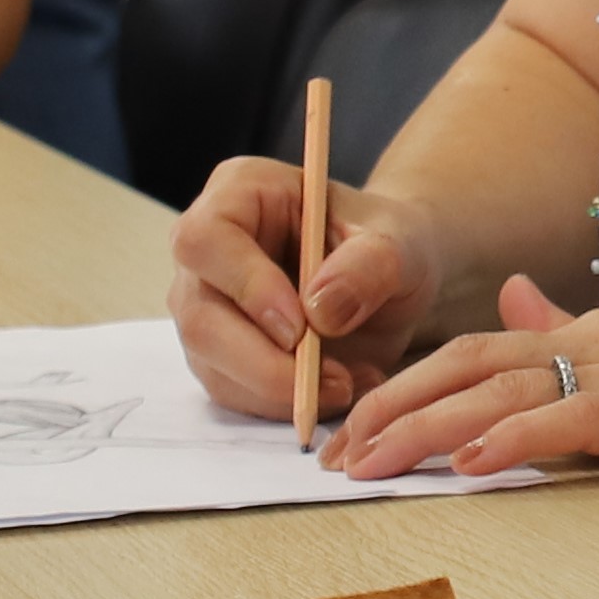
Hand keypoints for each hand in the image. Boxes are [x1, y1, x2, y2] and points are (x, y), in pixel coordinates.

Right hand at [165, 156, 448, 427]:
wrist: (391, 278)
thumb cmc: (388, 244)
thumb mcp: (398, 243)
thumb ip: (367, 267)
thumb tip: (320, 312)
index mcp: (239, 194)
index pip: (206, 240)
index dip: (246, 286)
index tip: (300, 327)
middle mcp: (207, 250)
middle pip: (199, 316)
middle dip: (264, 362)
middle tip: (333, 380)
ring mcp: (206, 304)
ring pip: (212, 364)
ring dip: (279, 391)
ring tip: (347, 383)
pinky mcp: (218, 353)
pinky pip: (232, 392)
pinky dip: (282, 404)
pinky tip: (333, 390)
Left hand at [320, 273, 598, 498]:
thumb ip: (571, 343)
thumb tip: (509, 304)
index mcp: (595, 333)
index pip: (475, 350)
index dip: (404, 385)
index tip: (350, 428)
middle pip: (471, 365)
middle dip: (391, 406)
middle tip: (332, 455)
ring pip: (504, 392)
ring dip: (425, 429)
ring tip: (369, 464)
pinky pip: (570, 422)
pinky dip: (510, 443)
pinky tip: (463, 467)